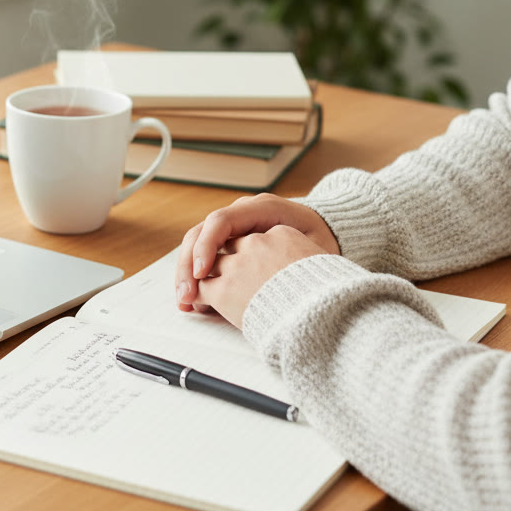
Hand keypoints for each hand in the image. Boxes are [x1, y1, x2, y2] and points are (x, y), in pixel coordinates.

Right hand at [175, 193, 338, 311]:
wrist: (326, 231)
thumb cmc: (321, 240)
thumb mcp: (313, 246)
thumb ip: (290, 254)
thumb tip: (270, 277)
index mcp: (261, 208)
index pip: (221, 221)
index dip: (207, 246)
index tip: (201, 274)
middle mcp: (241, 213)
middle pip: (201, 232)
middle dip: (188, 265)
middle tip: (185, 296)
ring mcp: (232, 226)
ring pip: (196, 245)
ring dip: (186, 273)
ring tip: (184, 303)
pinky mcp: (228, 243)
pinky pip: (205, 255)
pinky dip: (196, 277)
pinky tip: (192, 300)